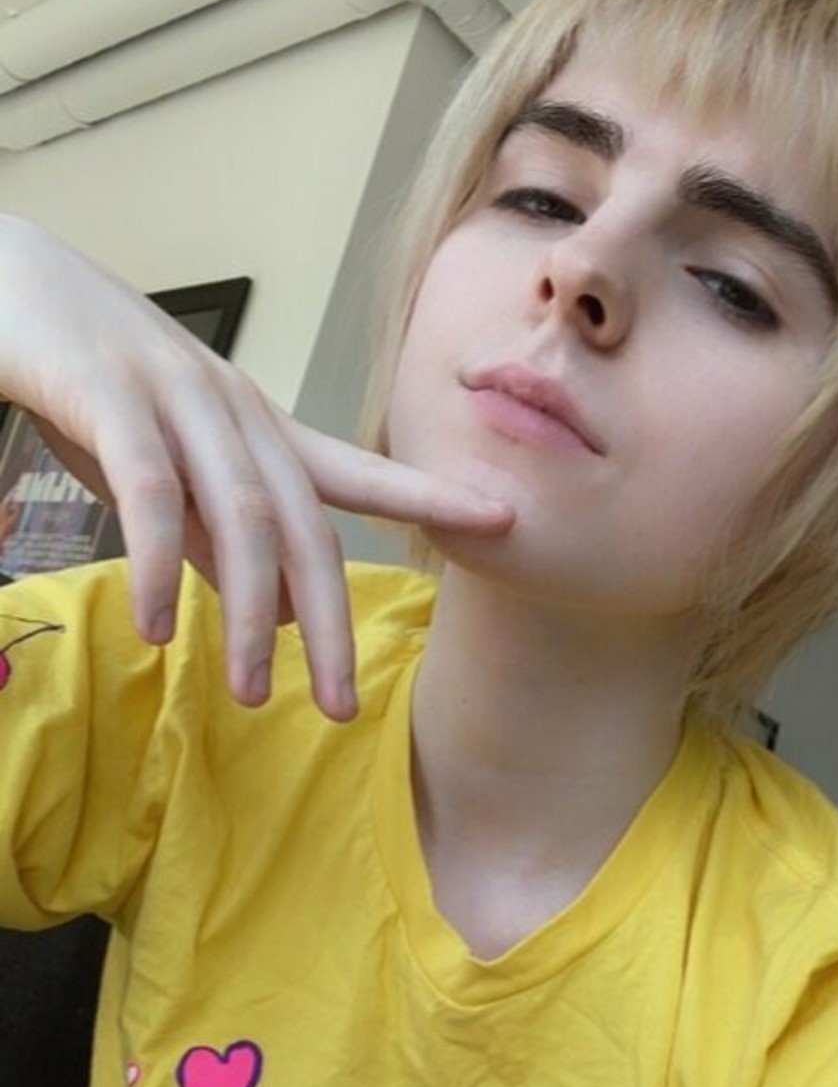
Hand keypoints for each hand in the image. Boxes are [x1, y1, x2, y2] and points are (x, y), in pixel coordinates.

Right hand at [0, 216, 513, 718]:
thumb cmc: (83, 381)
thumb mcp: (164, 467)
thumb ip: (218, 536)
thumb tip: (281, 614)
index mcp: (251, 424)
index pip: (353, 470)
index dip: (427, 496)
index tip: (504, 520)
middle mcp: (230, 407)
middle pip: (305, 523)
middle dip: (331, 620)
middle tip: (339, 705)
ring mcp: (173, 396)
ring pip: (239, 516)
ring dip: (247, 612)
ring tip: (248, 689)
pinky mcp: (107, 392)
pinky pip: (150, 491)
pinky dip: (157, 563)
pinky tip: (158, 625)